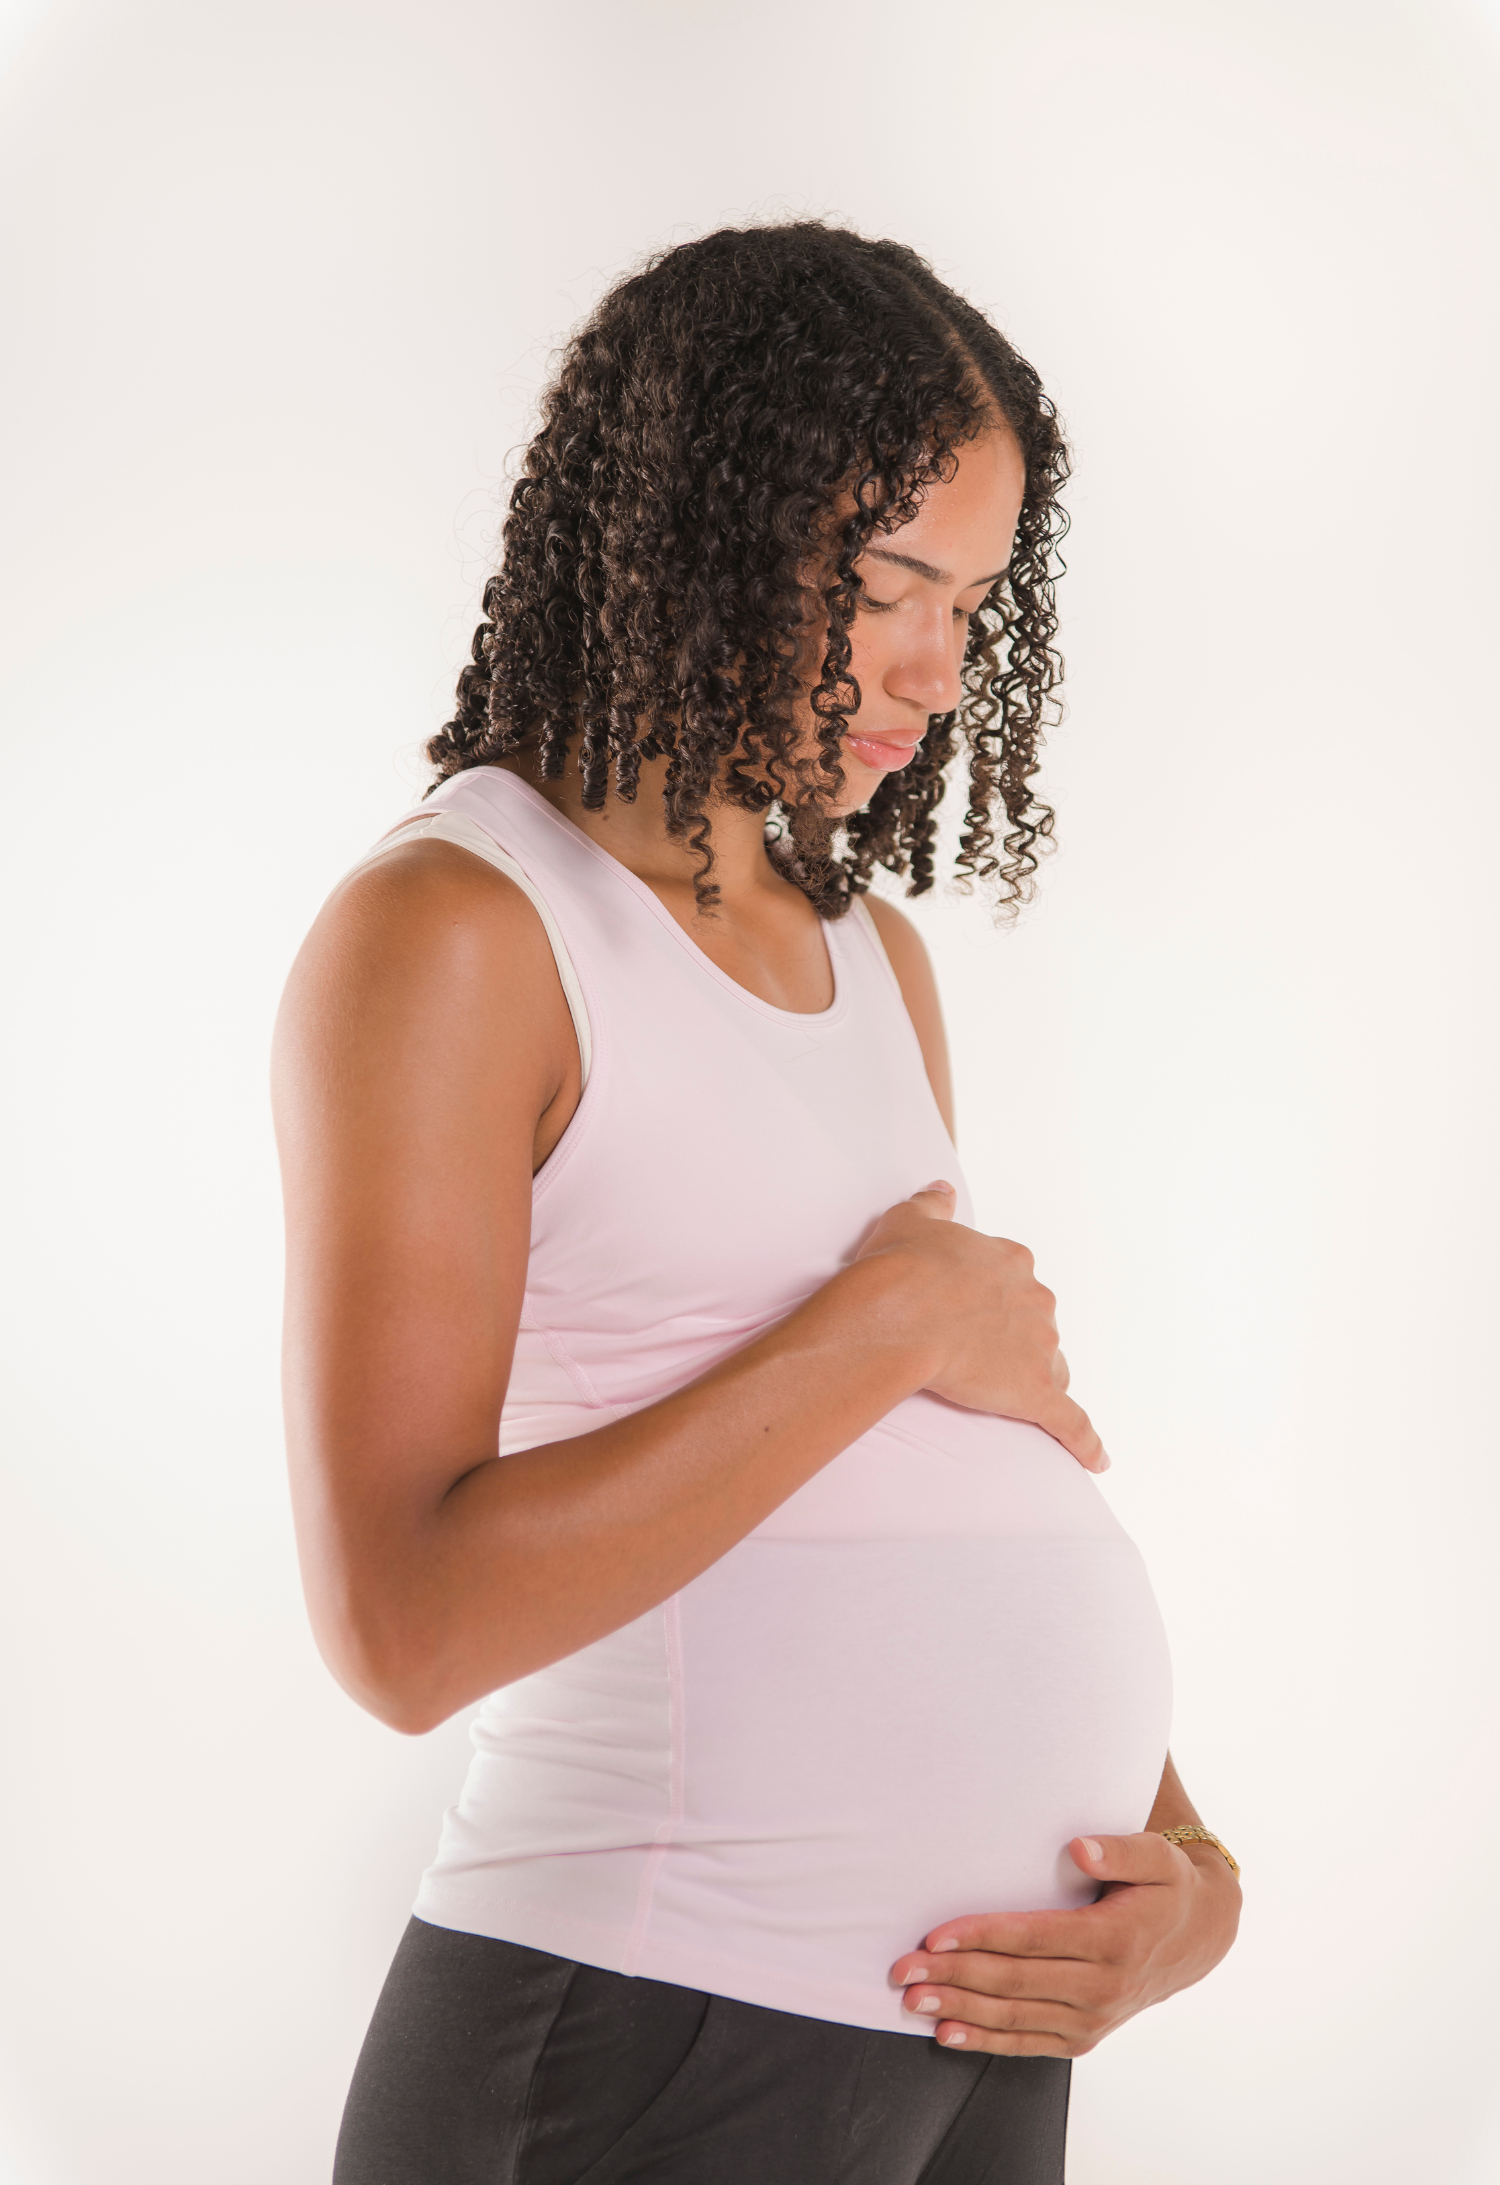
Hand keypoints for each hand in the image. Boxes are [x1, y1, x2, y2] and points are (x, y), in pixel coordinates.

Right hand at [856, 1183, 1105, 1471]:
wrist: (900, 1311)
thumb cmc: (900, 1265)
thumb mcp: (911, 1219)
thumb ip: (933, 1204)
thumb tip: (943, 1189)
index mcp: (1011, 1262)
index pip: (1017, 1283)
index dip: (995, 1300)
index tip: (972, 1309)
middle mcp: (1035, 1300)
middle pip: (1039, 1327)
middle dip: (1017, 1341)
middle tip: (978, 1354)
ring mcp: (1040, 1348)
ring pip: (1050, 1369)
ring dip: (1034, 1380)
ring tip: (1005, 1397)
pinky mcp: (1037, 1393)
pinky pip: (1072, 1422)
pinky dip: (1086, 1442)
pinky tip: (1097, 1459)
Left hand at [890, 1831, 1241, 2055]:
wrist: (1200, 1937)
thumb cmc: (1167, 1886)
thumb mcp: (1158, 1856)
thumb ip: (1121, 1849)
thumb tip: (1079, 1848)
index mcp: (1113, 1939)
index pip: (1033, 1938)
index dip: (980, 1937)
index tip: (934, 1936)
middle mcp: (1102, 1986)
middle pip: (1013, 1982)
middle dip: (953, 1976)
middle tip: (903, 1970)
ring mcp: (1093, 2018)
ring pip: (1014, 2017)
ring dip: (959, 2010)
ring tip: (912, 2001)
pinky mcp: (1085, 2037)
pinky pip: (1028, 2042)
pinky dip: (986, 2040)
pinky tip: (948, 2035)